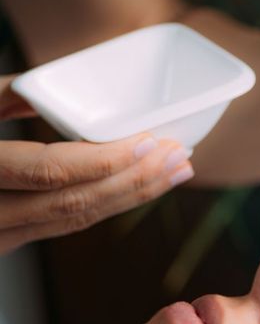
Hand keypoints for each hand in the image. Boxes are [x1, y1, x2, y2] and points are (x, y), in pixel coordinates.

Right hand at [0, 77, 193, 252]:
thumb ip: (9, 96)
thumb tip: (64, 87)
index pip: (51, 172)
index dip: (106, 160)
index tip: (150, 142)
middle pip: (77, 203)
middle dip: (136, 180)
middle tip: (178, 157)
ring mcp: (2, 234)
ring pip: (78, 219)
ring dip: (132, 196)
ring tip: (173, 173)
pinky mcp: (14, 236)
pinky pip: (69, 222)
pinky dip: (109, 204)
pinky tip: (138, 187)